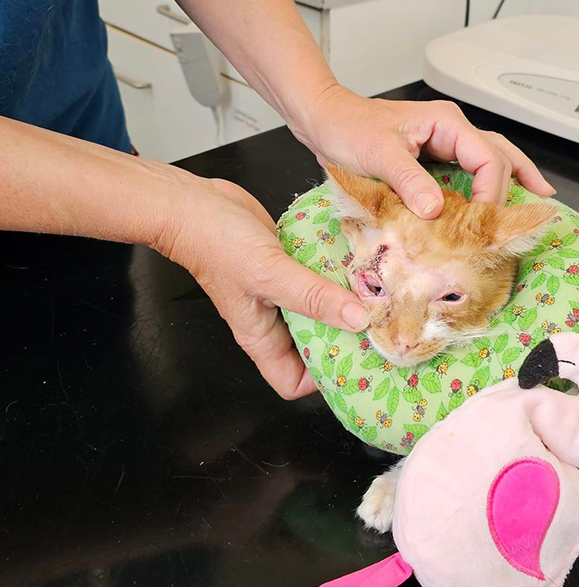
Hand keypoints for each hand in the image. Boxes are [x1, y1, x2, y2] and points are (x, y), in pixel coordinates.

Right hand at [157, 177, 369, 399]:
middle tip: (378, 329)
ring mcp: (281, 293)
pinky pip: (319, 280)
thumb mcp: (270, 274)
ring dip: (346, 305)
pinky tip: (358, 266)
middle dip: (345, 340)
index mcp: (262, 338)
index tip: (354, 363)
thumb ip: (314, 297)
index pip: (293, 383)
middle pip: (315, 347)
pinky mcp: (288, 266)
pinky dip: (337, 276)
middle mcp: (273, 321)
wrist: (193, 203)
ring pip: (321, 311)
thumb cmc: (215, 244)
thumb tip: (358, 319)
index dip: (321, 380)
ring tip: (376, 299)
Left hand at [293, 84, 555, 218]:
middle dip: (507, 190)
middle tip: (509, 224)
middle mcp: (452, 130)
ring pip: (492, 158)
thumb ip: (409, 180)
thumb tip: (436, 210)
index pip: (487, 159)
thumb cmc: (347, 127)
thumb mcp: (378, 154)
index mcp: (446, 123)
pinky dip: (489, 182)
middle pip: (499, 157)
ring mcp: (445, 142)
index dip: (490, 193)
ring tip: (537, 198)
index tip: (480, 224)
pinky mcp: (434, 157)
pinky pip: (471, 169)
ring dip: (515, 178)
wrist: (324, 120)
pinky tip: (500, 195)